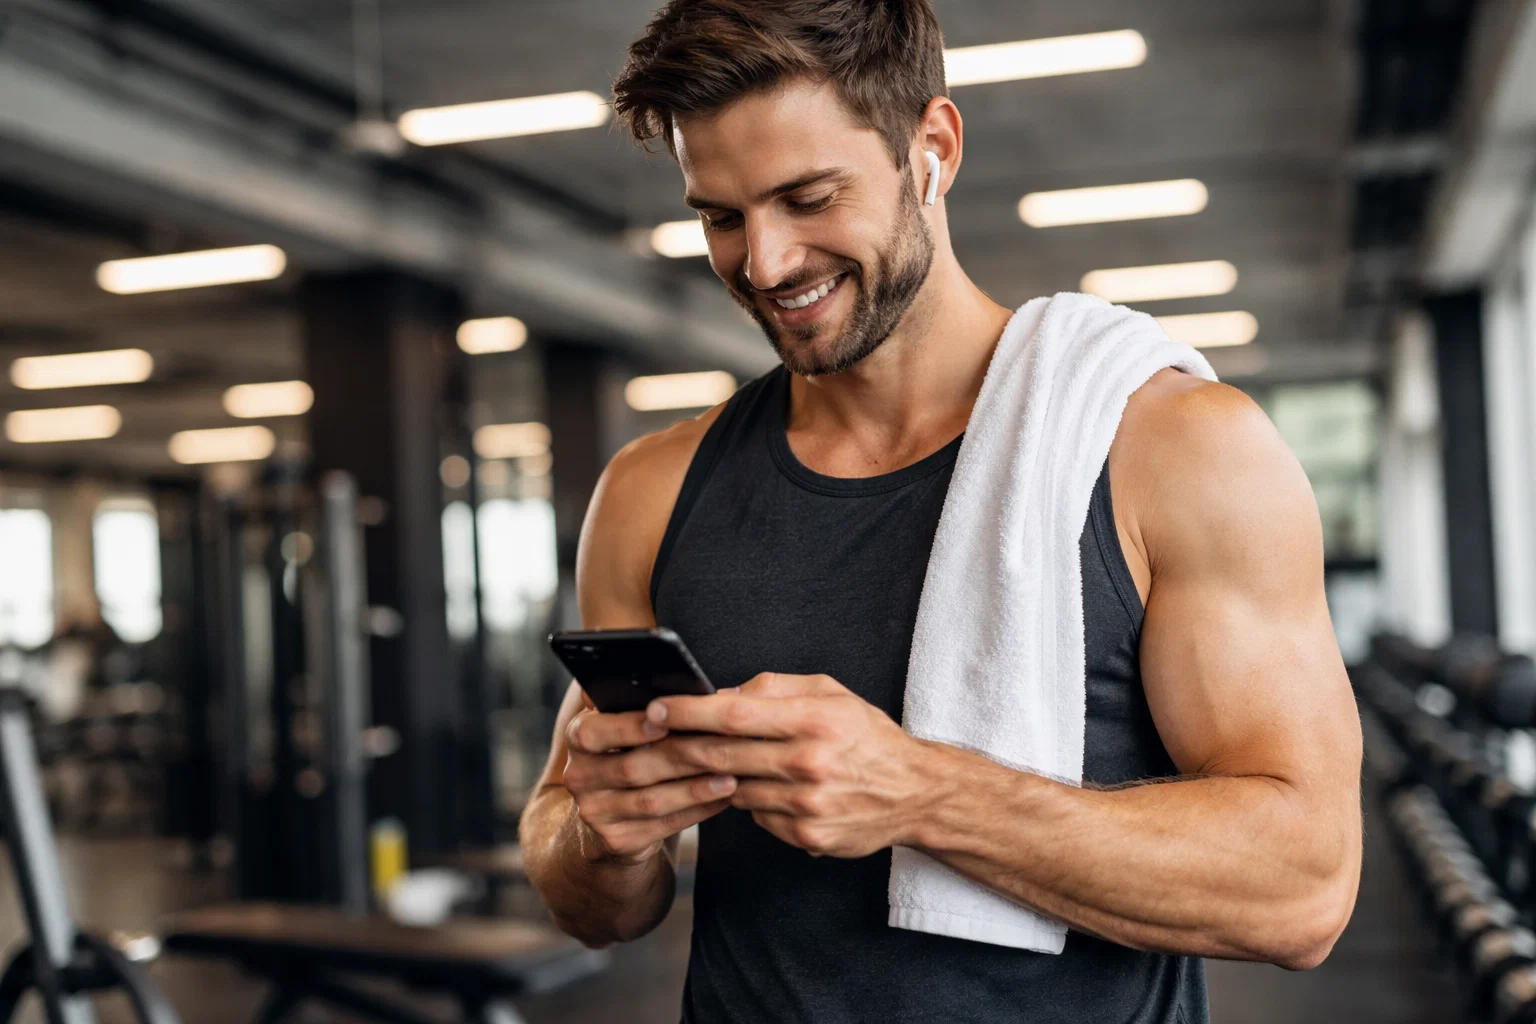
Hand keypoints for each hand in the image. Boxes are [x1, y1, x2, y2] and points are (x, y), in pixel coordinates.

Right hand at [562, 697, 735, 864]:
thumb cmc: (629, 752)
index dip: (629, 728)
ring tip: (731, 777)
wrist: (608, 813)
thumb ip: (646, 701)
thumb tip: (703, 691)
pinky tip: (722, 799)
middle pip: (633, 767)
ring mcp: (595, 812)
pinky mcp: (617, 840)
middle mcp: (579, 775)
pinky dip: (697, 811)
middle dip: (682, 757)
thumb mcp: (626, 722)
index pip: (593, 732)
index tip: (665, 722)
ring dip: (695, 789)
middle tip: (721, 747)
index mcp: (579, 737)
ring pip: (651, 800)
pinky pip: (663, 825)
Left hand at [649, 674, 940, 857]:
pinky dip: (749, 800)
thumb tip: (721, 694)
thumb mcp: (831, 694)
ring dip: (714, 775)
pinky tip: (765, 788)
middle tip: (650, 738)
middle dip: (679, 745)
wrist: (915, 792)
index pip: (735, 714)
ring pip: (734, 787)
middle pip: (724, 754)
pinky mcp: (807, 836)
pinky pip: (756, 815)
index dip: (689, 711)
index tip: (657, 708)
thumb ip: (775, 688)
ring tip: (710, 760)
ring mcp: (807, 804)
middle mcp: (810, 762)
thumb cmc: (867, 737)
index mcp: (815, 719)